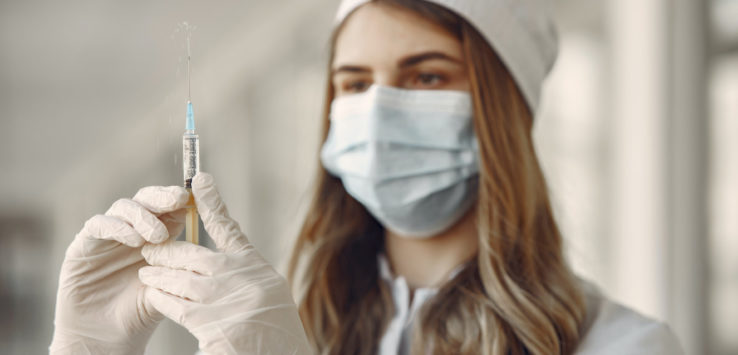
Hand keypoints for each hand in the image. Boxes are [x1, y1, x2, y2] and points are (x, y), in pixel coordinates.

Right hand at [50, 186, 189, 354]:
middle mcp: (132, 230)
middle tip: (177, 199)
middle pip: (146, 199)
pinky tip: (133, 240)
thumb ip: (180, 264)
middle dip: (163, 197)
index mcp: (156, 236)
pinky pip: (99, 224)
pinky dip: (117, 227)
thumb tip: (205, 244)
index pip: (168, 206)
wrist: (107, 337)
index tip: (193, 197)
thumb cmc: (140, 311)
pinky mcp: (84, 245)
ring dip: (143, 216)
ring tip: (158, 236)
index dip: (179, 198)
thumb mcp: (168, 286)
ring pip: (124, 207)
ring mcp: (107, 235)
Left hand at [138, 172, 311, 354]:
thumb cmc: (275, 324)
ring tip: (146, 273)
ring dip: (157, 275)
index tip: (199, 179)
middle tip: (150, 248)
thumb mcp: (266, 287)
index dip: (210, 201)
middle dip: (165, 251)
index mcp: (251, 264)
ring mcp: (220, 298)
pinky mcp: (207, 323)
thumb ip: (241, 268)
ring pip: (175, 279)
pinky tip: (154, 295)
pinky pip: (173, 305)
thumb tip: (212, 257)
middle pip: (189, 254)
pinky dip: (160, 297)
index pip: (226, 225)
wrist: (278, 353)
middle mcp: (235, 276)